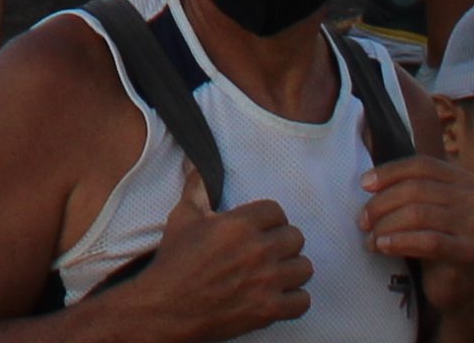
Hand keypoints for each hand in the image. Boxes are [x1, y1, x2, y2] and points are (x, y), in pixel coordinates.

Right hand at [122, 174, 314, 342]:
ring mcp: (267, 282)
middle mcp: (260, 250)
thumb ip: (197, 188)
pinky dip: (294, 299)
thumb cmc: (176, 261)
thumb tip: (196, 165)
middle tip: (268, 248)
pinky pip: (303, 301)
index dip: (268, 217)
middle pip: (295, 237)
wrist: (169, 307)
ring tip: (277, 271)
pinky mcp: (270, 309)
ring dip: (291, 268)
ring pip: (304, 268)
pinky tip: (280, 295)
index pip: (276, 211)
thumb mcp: (183, 218)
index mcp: (241, 225)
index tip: (261, 226)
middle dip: (282, 241)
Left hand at [358, 151, 473, 295]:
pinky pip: (428, 241)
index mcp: (462, 179)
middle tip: (363, 220)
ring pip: (418, 214)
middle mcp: (472, 198)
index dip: (389, 172)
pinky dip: (400, 242)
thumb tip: (368, 181)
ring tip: (371, 238)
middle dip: (381, 203)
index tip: (364, 184)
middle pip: (415, 189)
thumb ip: (409, 189)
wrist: (465, 284)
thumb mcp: (429, 208)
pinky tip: (383, 247)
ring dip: (386, 225)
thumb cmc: (439, 239)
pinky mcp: (467, 251)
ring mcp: (472, 225)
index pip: (421, 165)